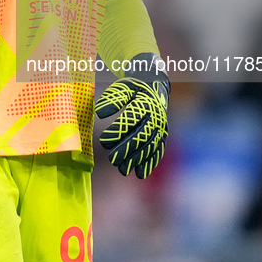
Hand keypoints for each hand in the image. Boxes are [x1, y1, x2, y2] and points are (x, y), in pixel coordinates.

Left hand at [96, 53, 169, 178]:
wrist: (155, 88)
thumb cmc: (134, 89)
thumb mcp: (123, 88)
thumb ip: (113, 100)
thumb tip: (99, 113)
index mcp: (145, 104)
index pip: (130, 119)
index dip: (117, 130)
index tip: (102, 141)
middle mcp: (155, 118)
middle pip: (141, 136)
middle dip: (127, 149)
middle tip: (112, 160)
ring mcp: (161, 128)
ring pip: (149, 146)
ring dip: (137, 159)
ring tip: (122, 170)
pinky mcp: (163, 137)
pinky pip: (157, 151)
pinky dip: (150, 163)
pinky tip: (140, 173)